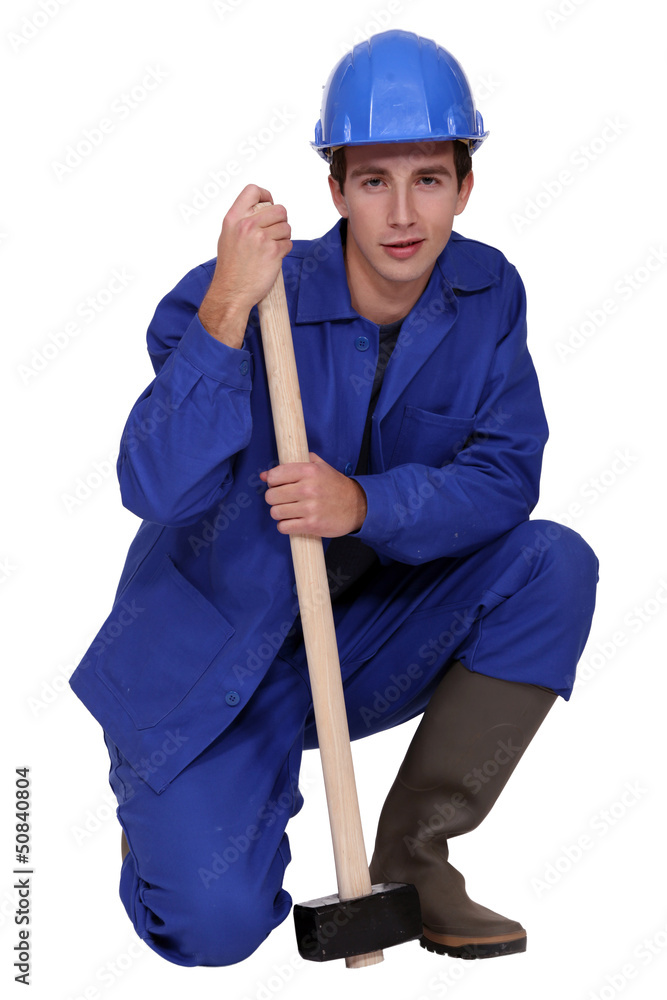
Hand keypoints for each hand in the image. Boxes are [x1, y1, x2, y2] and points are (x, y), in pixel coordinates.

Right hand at [198, 184, 291, 346]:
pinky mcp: (273, 252)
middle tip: (274, 233)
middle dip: (281, 221)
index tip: (269, 204)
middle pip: (278, 209)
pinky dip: (284, 251)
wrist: (231, 292)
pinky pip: (289, 244)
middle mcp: (246, 225)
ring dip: (283, 238)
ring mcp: (260, 238)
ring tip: (271, 248)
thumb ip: (242, 221)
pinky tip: (273, 258)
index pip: (253, 191)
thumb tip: (262, 210)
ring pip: (286, 227)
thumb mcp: (227, 236)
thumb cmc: (230, 268)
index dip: (266, 196)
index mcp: (233, 218)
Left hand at [260, 453, 366, 536]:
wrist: (357, 506)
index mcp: (309, 470)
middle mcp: (308, 488)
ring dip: (279, 513)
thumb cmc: (335, 486)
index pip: (274, 476)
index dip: (273, 482)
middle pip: (271, 495)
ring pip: (275, 512)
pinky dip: (285, 526)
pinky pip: (284, 527)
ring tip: (289, 511)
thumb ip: (293, 465)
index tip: (279, 485)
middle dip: (274, 499)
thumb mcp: (319, 467)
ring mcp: (310, 508)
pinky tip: (292, 522)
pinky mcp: (311, 525)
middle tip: (284, 500)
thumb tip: (264, 475)